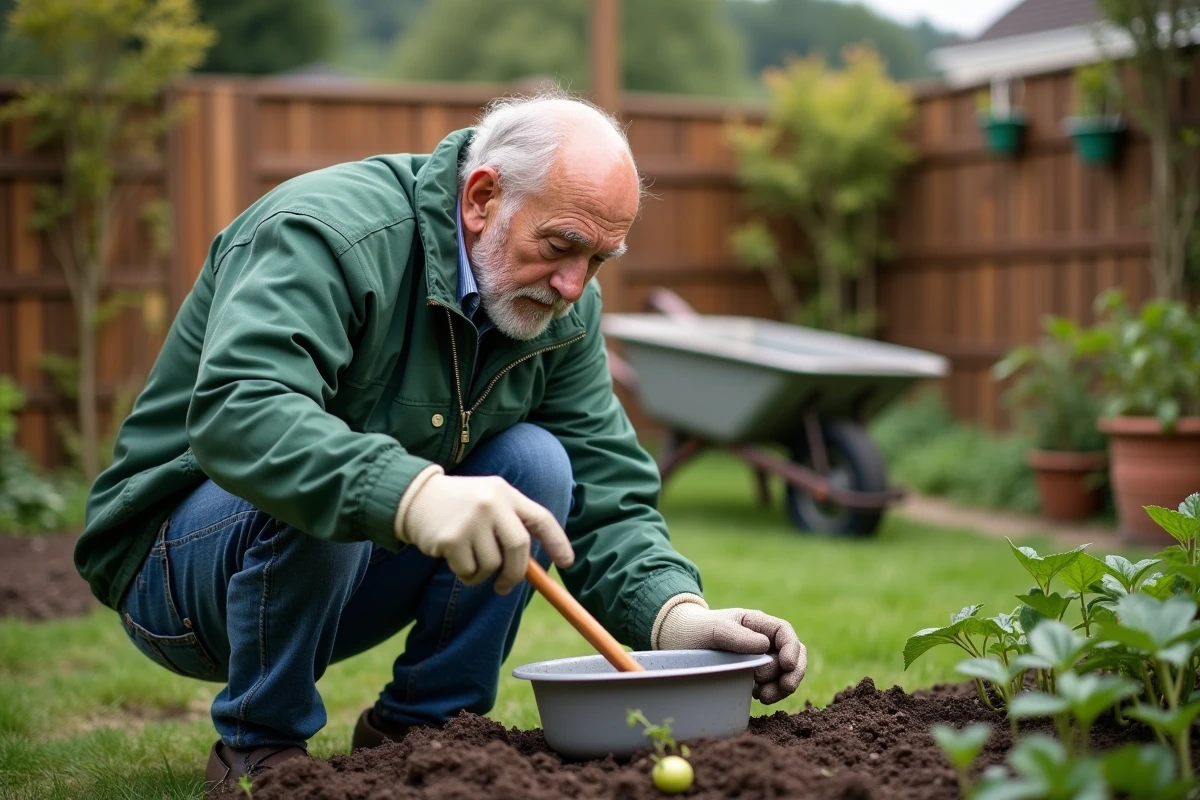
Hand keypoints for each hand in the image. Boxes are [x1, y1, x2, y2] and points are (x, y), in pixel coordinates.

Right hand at [396, 472, 573, 593]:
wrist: (414, 497)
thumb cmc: (459, 507)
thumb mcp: (488, 503)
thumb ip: (510, 526)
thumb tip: (536, 570)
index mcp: (505, 493)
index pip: (540, 519)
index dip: (557, 542)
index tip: (567, 563)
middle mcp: (491, 502)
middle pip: (519, 548)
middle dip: (515, 573)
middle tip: (505, 586)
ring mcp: (471, 519)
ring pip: (492, 565)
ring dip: (482, 574)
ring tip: (468, 560)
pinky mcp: (451, 538)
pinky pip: (469, 572)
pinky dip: (465, 574)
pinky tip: (452, 557)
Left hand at [656, 602, 805, 703]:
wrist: (678, 641)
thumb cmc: (696, 629)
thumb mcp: (714, 629)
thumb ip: (737, 636)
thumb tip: (765, 646)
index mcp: (756, 623)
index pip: (785, 633)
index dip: (792, 649)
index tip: (786, 665)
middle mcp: (762, 640)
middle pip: (793, 655)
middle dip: (792, 673)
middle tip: (781, 688)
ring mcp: (759, 658)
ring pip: (785, 672)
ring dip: (782, 687)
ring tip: (763, 697)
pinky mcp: (752, 675)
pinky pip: (772, 684)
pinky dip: (771, 692)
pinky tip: (756, 696)